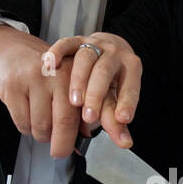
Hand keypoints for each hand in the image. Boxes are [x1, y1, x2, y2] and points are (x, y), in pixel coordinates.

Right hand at [0, 25, 82, 155]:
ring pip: (40, 126)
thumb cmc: (44, 72)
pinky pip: (22, 122)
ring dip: (41, 135)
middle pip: (63, 121)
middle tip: (58, 152)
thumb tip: (85, 138)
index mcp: (75, 74)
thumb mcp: (67, 83)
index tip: (77, 148)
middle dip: (61, 144)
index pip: (82, 111)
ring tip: (42, 126)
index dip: (81, 133)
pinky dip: (26, 128)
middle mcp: (56, 74)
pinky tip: (28, 117)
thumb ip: (79, 108)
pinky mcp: (13, 87)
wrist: (13, 51)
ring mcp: (33, 79)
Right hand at [49, 33, 141, 148]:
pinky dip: (57, 53)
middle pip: (105, 72)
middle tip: (89, 117)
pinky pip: (65, 43)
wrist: (103, 48)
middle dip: (96, 95)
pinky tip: (51, 64)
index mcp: (130, 67)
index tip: (122, 119)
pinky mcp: (74, 40)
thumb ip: (115, 119)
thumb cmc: (110, 79)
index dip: (126, 102)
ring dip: (78, 81)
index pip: (130, 86)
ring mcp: (93, 45)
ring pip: (84, 58)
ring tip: (73, 103)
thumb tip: (124, 143)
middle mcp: (113, 53)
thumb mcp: (116, 97)